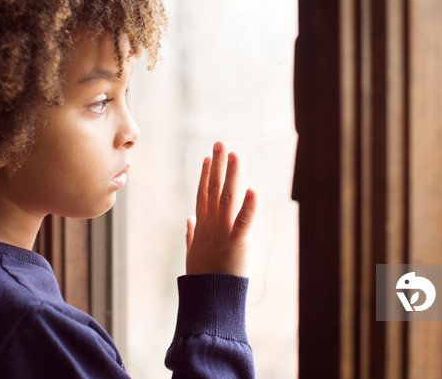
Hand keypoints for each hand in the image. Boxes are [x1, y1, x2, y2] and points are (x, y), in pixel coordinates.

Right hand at [185, 141, 256, 276]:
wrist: (208, 298)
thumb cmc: (202, 278)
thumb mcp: (192, 253)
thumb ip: (190, 234)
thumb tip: (188, 219)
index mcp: (201, 226)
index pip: (202, 193)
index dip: (204, 174)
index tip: (207, 157)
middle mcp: (210, 224)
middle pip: (213, 188)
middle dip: (217, 165)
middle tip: (220, 143)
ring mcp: (222, 231)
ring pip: (227, 197)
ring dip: (231, 175)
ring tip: (234, 154)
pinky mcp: (236, 242)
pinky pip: (243, 221)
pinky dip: (249, 206)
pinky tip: (253, 190)